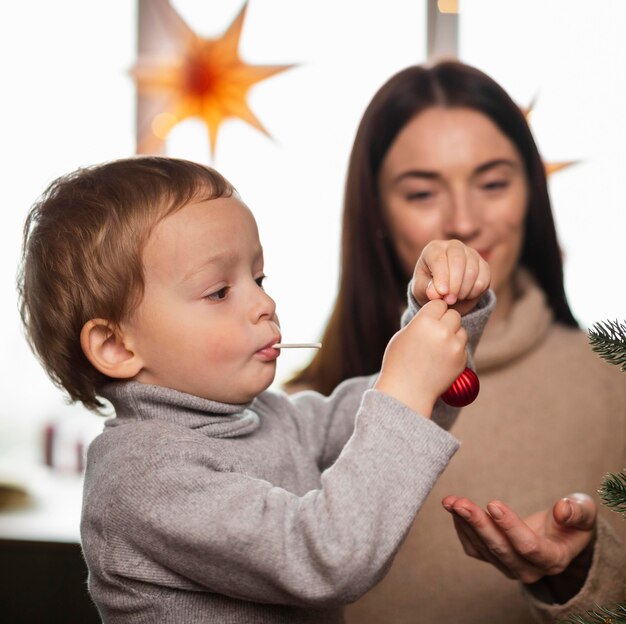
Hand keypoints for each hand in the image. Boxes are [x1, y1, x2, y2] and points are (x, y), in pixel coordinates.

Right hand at [375, 299, 466, 416]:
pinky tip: (441, 360)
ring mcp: (454, 346)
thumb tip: (435, 312)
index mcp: (424, 321)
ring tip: (437, 348)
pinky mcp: (461, 360)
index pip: (439, 303)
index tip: (428, 320)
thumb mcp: (403, 335)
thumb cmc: (399, 362)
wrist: (407, 392)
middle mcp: (442, 331)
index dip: (434, 311)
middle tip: (434, 333)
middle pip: (453, 315)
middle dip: (445, 321)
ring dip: (453, 335)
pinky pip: (462, 346)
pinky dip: (455, 350)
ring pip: (461, 330)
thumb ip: (421, 322)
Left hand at [413, 240, 489, 315]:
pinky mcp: (484, 265)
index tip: (442, 293)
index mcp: (434, 249)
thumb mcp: (421, 290)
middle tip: (449, 300)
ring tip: (454, 299)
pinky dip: (475, 292)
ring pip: (472, 271)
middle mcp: (453, 246)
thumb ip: (426, 289)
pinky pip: (484, 279)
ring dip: (464, 290)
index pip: (439, 259)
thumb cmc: (428, 287)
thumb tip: (436, 293)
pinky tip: (465, 296)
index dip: (442, 276)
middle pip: (458, 261)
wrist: (444, 292)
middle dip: (454, 284)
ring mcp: (471, 253)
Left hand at [441, 493, 596, 583]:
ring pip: (483, 548)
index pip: (529, 547)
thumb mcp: (584, 513)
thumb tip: (563, 509)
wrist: (560, 536)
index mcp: (553, 559)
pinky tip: (454, 509)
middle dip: (478, 524)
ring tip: (451, 501)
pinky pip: (473, 548)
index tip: (493, 503)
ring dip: (464, 523)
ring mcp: (509, 567)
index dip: (510, 526)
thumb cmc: (572, 522)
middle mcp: (530, 570)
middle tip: (460, 503)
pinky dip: (461, 528)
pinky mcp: (494, 560)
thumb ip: (578, 511)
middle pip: (500, 550)